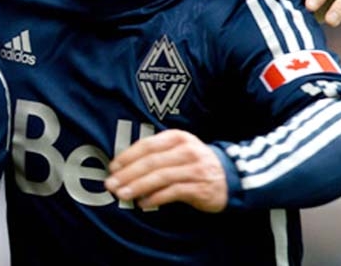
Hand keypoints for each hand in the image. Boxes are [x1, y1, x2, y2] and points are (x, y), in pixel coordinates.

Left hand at [104, 129, 226, 212]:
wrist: (229, 177)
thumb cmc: (193, 162)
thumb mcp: (177, 150)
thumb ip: (155, 154)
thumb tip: (122, 167)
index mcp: (177, 137)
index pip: (147, 145)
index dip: (127, 156)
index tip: (112, 167)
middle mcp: (186, 150)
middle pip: (151, 162)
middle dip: (128, 174)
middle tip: (112, 184)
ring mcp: (194, 168)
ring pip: (160, 177)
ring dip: (138, 186)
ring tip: (123, 194)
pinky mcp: (200, 187)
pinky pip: (173, 192)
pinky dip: (156, 198)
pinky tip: (143, 203)